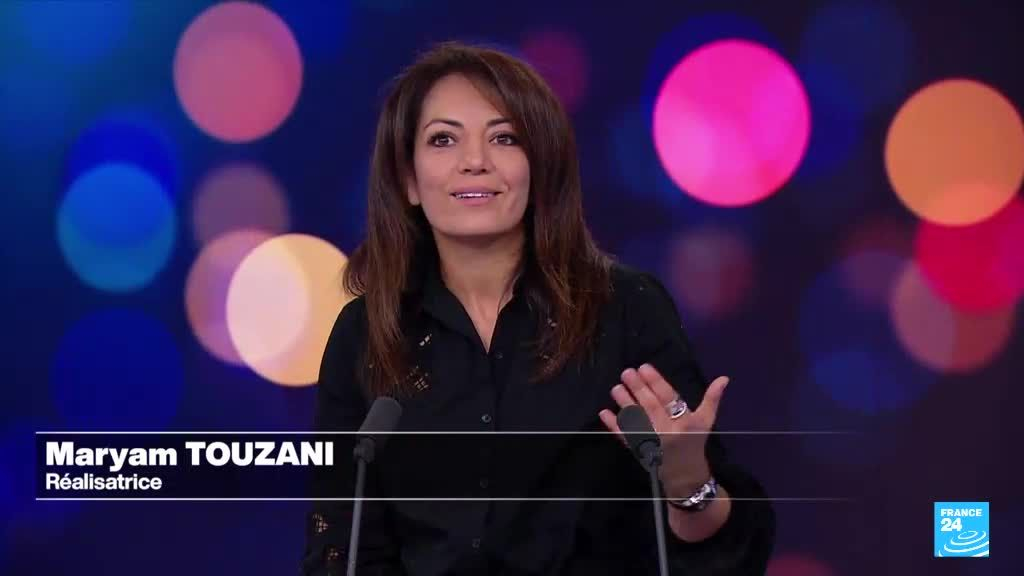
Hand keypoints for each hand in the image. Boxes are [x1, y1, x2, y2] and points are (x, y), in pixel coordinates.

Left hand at [598, 364, 728, 497]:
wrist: (685, 477)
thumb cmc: (694, 443)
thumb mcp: (706, 422)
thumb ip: (712, 399)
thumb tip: (724, 378)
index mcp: (685, 423)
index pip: (669, 398)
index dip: (656, 382)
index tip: (644, 367)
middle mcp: (668, 432)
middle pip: (651, 407)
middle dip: (638, 388)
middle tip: (627, 372)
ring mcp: (652, 443)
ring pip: (637, 420)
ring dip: (625, 403)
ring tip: (616, 387)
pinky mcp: (639, 451)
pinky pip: (625, 437)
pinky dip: (614, 425)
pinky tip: (604, 412)